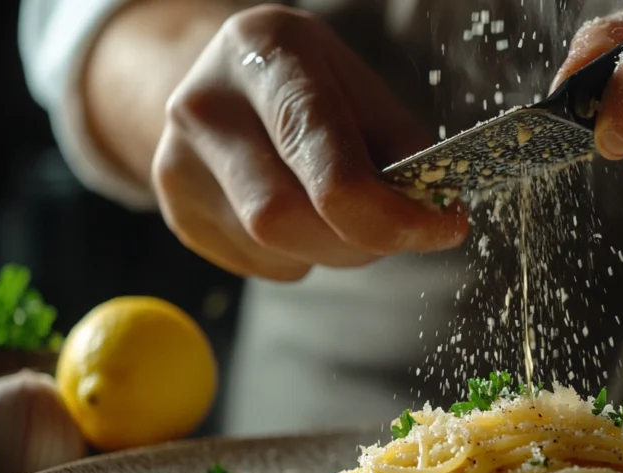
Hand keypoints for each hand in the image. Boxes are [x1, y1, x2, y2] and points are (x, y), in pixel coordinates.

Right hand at [153, 5, 467, 280]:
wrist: (228, 81)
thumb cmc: (312, 86)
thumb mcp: (364, 92)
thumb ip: (405, 149)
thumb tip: (438, 215)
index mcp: (266, 56)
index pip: (327, 166)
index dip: (391, 217)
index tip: (444, 228)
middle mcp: (206, 106)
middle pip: (287, 221)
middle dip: (360, 242)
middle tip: (396, 230)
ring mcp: (178, 163)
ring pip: (276, 251)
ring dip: (335, 251)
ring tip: (345, 213)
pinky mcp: (178, 212)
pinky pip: (260, 265)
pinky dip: (302, 255)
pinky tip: (303, 216)